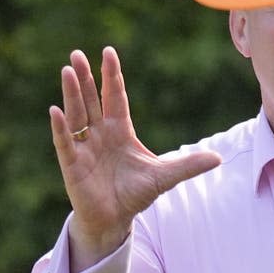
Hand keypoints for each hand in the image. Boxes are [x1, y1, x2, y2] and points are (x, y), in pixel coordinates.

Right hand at [49, 46, 220, 271]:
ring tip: (68, 70)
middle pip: (91, 100)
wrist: (114, 220)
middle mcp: (99, 134)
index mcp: (120, 130)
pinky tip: (55, 111)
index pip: (115, 97)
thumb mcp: (164, 177)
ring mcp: (84, 147)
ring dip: (72, 93)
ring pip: (77, 114)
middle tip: (78, 54)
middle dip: (85, 78)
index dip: (111, 76)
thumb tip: (218, 158)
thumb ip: (188, 165)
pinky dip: (60, 127)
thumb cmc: (135, 194)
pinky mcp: (73, 164)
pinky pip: (65, 142)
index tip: (108, 52)